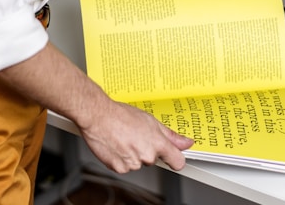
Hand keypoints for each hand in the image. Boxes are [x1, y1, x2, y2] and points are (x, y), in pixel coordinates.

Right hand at [79, 99, 193, 173]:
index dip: (175, 158)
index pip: (177, 161)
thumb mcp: (150, 120)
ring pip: (139, 162)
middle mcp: (147, 156)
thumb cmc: (121, 115)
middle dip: (148, 149)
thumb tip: (186, 142)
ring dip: (134, 154)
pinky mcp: (119, 168)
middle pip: (154, 159)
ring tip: (125, 137)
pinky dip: (122, 158)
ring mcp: (133, 164)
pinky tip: (117, 145)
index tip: (173, 155)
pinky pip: (125, 166)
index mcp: (157, 144)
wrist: (99, 117)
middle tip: (137, 135)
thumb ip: (170, 135)